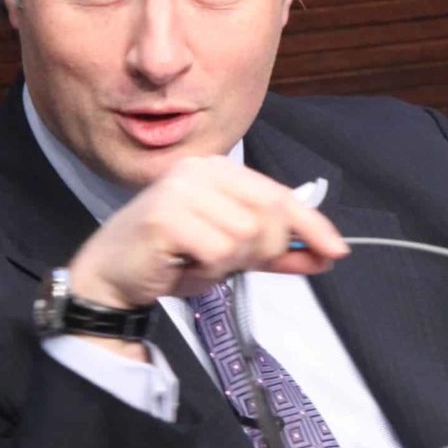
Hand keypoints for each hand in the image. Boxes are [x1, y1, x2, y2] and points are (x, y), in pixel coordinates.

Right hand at [68, 156, 348, 311]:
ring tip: (197, 263)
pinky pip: (218, 252)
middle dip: (264, 250)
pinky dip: (208, 271)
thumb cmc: (168, 260)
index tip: (336, 251)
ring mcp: (180, 190)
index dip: (312, 225)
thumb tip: (325, 254)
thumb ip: (275, 251)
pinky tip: (184, 267)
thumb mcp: (230, 254)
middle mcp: (199, 171)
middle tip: (229, 263)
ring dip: (228, 264)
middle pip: (270, 215)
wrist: (110, 277)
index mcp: (217, 170)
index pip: (279, 195)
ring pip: (246, 237)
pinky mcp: (166, 217)